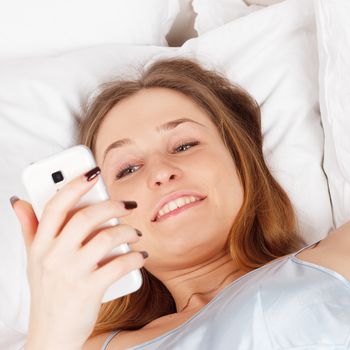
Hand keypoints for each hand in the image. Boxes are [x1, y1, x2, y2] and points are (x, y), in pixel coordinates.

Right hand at [11, 168, 145, 349]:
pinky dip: (135, 258)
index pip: (56, 206)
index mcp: (41, 244)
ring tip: (135, 234)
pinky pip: (119, 264)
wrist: (51, 334)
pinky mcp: (89, 289)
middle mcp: (54, 255)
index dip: (74, 185)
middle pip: (86, 217)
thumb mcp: (33, 259)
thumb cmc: (46, 292)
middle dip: (112, 205)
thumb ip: (29, 229)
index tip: (93, 172)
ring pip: (107, 237)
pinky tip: (140, 257)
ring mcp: (72, 273)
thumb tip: (19, 202)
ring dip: (128, 232)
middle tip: (128, 205)